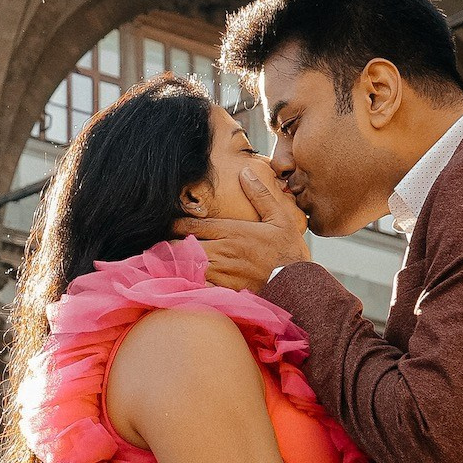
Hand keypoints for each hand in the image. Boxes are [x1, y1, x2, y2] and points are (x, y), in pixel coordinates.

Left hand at [174, 154, 311, 289]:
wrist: (298, 282)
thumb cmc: (289, 250)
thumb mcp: (279, 217)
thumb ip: (260, 195)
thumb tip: (245, 173)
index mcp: (233, 231)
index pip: (195, 225)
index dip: (177, 224)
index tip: (170, 223)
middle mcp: (224, 250)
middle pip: (185, 246)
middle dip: (172, 244)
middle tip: (164, 243)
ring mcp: (223, 271)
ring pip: (188, 265)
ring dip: (177, 263)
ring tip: (167, 261)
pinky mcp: (225, 288)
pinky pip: (198, 285)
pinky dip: (188, 282)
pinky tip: (183, 281)